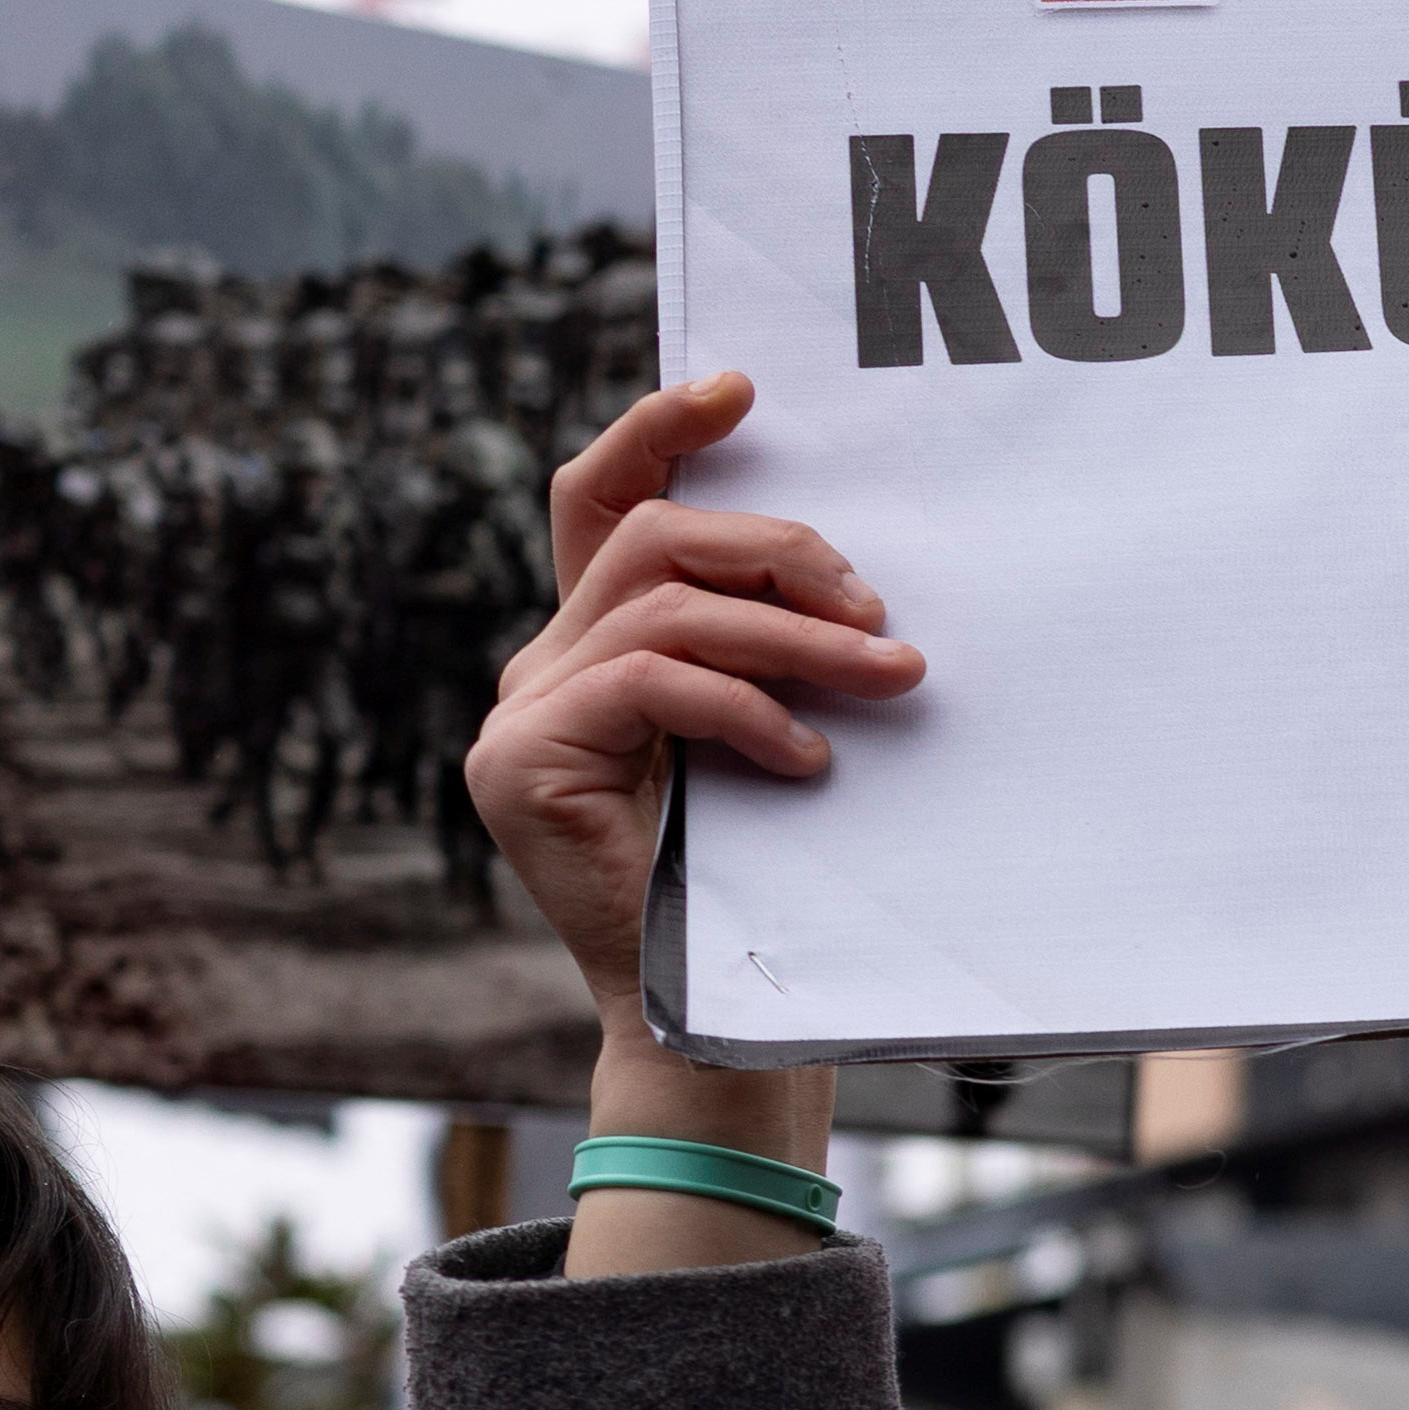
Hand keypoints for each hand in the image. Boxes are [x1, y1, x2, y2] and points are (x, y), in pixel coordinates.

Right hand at [466, 374, 919, 1051]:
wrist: (706, 1021)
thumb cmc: (758, 880)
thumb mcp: (769, 738)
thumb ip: (767, 655)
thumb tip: (858, 587)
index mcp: (594, 645)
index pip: (603, 502)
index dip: (657, 429)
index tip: (739, 388)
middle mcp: (543, 665)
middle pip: (652, 537)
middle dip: (781, 554)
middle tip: (881, 618)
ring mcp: (520, 712)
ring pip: (664, 607)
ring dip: (795, 637)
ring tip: (888, 680)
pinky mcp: (521, 761)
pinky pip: (651, 684)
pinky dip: (746, 709)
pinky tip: (808, 760)